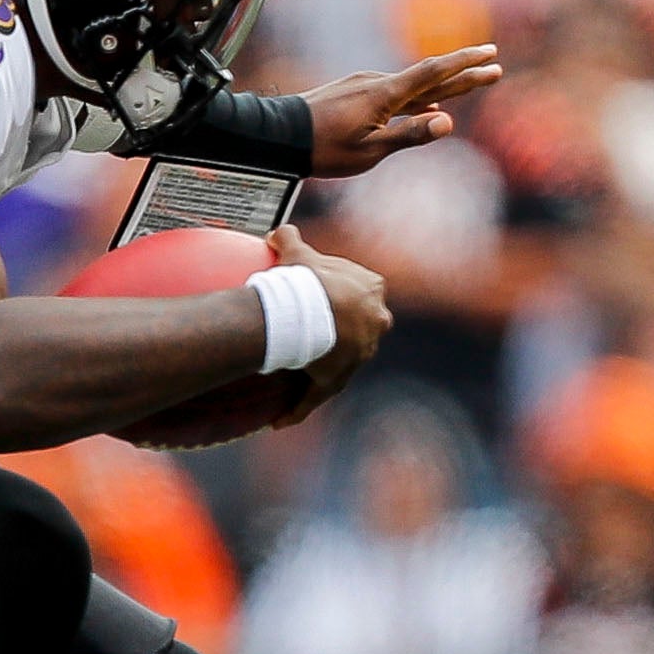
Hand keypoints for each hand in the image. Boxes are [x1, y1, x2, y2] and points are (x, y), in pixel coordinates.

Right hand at [266, 226, 388, 423]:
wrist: (304, 309)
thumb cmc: (305, 279)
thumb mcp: (297, 252)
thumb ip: (290, 239)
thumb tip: (277, 232)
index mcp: (371, 290)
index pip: (366, 293)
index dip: (345, 295)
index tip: (325, 297)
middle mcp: (375, 322)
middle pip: (364, 329)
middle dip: (348, 333)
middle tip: (318, 336)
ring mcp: (362, 352)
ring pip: (344, 363)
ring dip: (327, 369)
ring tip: (301, 374)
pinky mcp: (340, 377)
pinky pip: (317, 395)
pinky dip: (299, 408)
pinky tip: (281, 421)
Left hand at [301, 46, 502, 176]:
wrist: (279, 136)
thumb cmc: (322, 149)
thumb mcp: (369, 150)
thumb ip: (409, 136)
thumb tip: (448, 124)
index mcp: (385, 95)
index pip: (435, 74)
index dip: (465, 65)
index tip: (491, 55)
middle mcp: (377, 84)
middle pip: (429, 78)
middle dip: (464, 74)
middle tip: (494, 66)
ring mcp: (364, 86)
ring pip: (412, 87)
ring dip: (442, 88)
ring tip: (469, 84)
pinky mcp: (353, 93)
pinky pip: (393, 95)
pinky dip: (416, 100)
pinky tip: (426, 110)